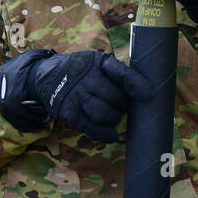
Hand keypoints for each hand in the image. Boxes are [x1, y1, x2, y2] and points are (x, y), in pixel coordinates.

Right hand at [0, 49, 152, 142]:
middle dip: (123, 106)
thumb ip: (118, 72)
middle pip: (117, 99)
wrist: (48, 76)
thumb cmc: (82, 71)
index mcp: (99, 64)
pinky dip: (104, 134)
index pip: (122, 74)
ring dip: (114, 119)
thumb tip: (146, 93)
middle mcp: (87, 80)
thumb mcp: (97, 62)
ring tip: (114, 116)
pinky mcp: (69, 113)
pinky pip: (91, 128)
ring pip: (105, 114)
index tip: (149, 95)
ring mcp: (77, 97)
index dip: (137, 85)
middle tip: (121, 106)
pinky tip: (112, 135)